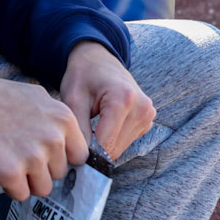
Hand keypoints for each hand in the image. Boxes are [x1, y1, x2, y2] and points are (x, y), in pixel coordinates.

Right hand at [0, 75, 88, 202]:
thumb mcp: (37, 97)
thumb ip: (57, 119)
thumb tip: (70, 142)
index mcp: (63, 119)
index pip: (80, 155)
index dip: (63, 158)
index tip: (47, 155)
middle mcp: (53, 138)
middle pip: (60, 173)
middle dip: (42, 169)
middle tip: (21, 153)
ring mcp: (32, 157)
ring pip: (43, 188)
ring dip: (27, 180)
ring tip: (10, 160)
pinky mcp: (10, 172)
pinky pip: (21, 194)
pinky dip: (11, 187)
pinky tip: (0, 168)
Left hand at [60, 39, 154, 161]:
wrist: (99, 59)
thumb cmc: (83, 75)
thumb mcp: (73, 99)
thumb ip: (79, 130)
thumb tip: (82, 160)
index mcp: (124, 99)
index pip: (105, 143)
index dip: (86, 151)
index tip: (71, 149)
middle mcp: (142, 108)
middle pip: (114, 149)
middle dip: (94, 149)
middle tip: (78, 135)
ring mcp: (148, 115)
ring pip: (120, 148)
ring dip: (103, 144)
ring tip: (90, 126)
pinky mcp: (147, 120)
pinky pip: (125, 142)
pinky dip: (112, 139)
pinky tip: (102, 124)